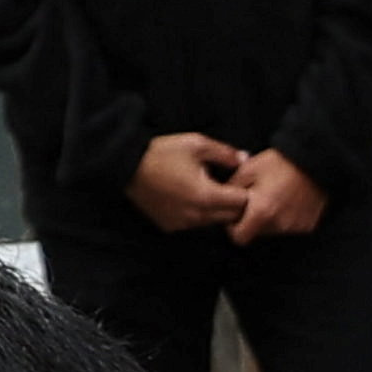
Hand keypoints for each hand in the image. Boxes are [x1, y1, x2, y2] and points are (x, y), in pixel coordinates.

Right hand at [124, 130, 247, 233]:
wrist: (127, 166)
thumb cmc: (161, 153)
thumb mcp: (196, 144)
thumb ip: (225, 153)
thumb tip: (245, 159)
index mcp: (206, 196)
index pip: (242, 203)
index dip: (244, 191)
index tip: (237, 182)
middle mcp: (197, 216)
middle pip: (230, 217)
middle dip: (233, 203)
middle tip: (225, 186)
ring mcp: (183, 224)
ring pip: (212, 223)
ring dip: (215, 210)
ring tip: (206, 190)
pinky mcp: (170, 227)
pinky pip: (193, 225)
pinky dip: (197, 215)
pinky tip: (189, 198)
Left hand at [221, 145, 328, 245]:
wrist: (315, 160)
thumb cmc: (280, 162)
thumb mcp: (248, 170)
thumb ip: (231, 190)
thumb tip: (223, 202)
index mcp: (262, 212)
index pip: (239, 238)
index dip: (234, 228)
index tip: (237, 215)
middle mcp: (279, 225)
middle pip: (256, 233)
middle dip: (253, 220)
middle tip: (257, 199)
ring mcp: (295, 226)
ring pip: (273, 230)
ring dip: (270, 218)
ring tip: (275, 196)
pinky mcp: (307, 225)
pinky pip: (290, 226)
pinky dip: (286, 217)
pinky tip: (289, 200)